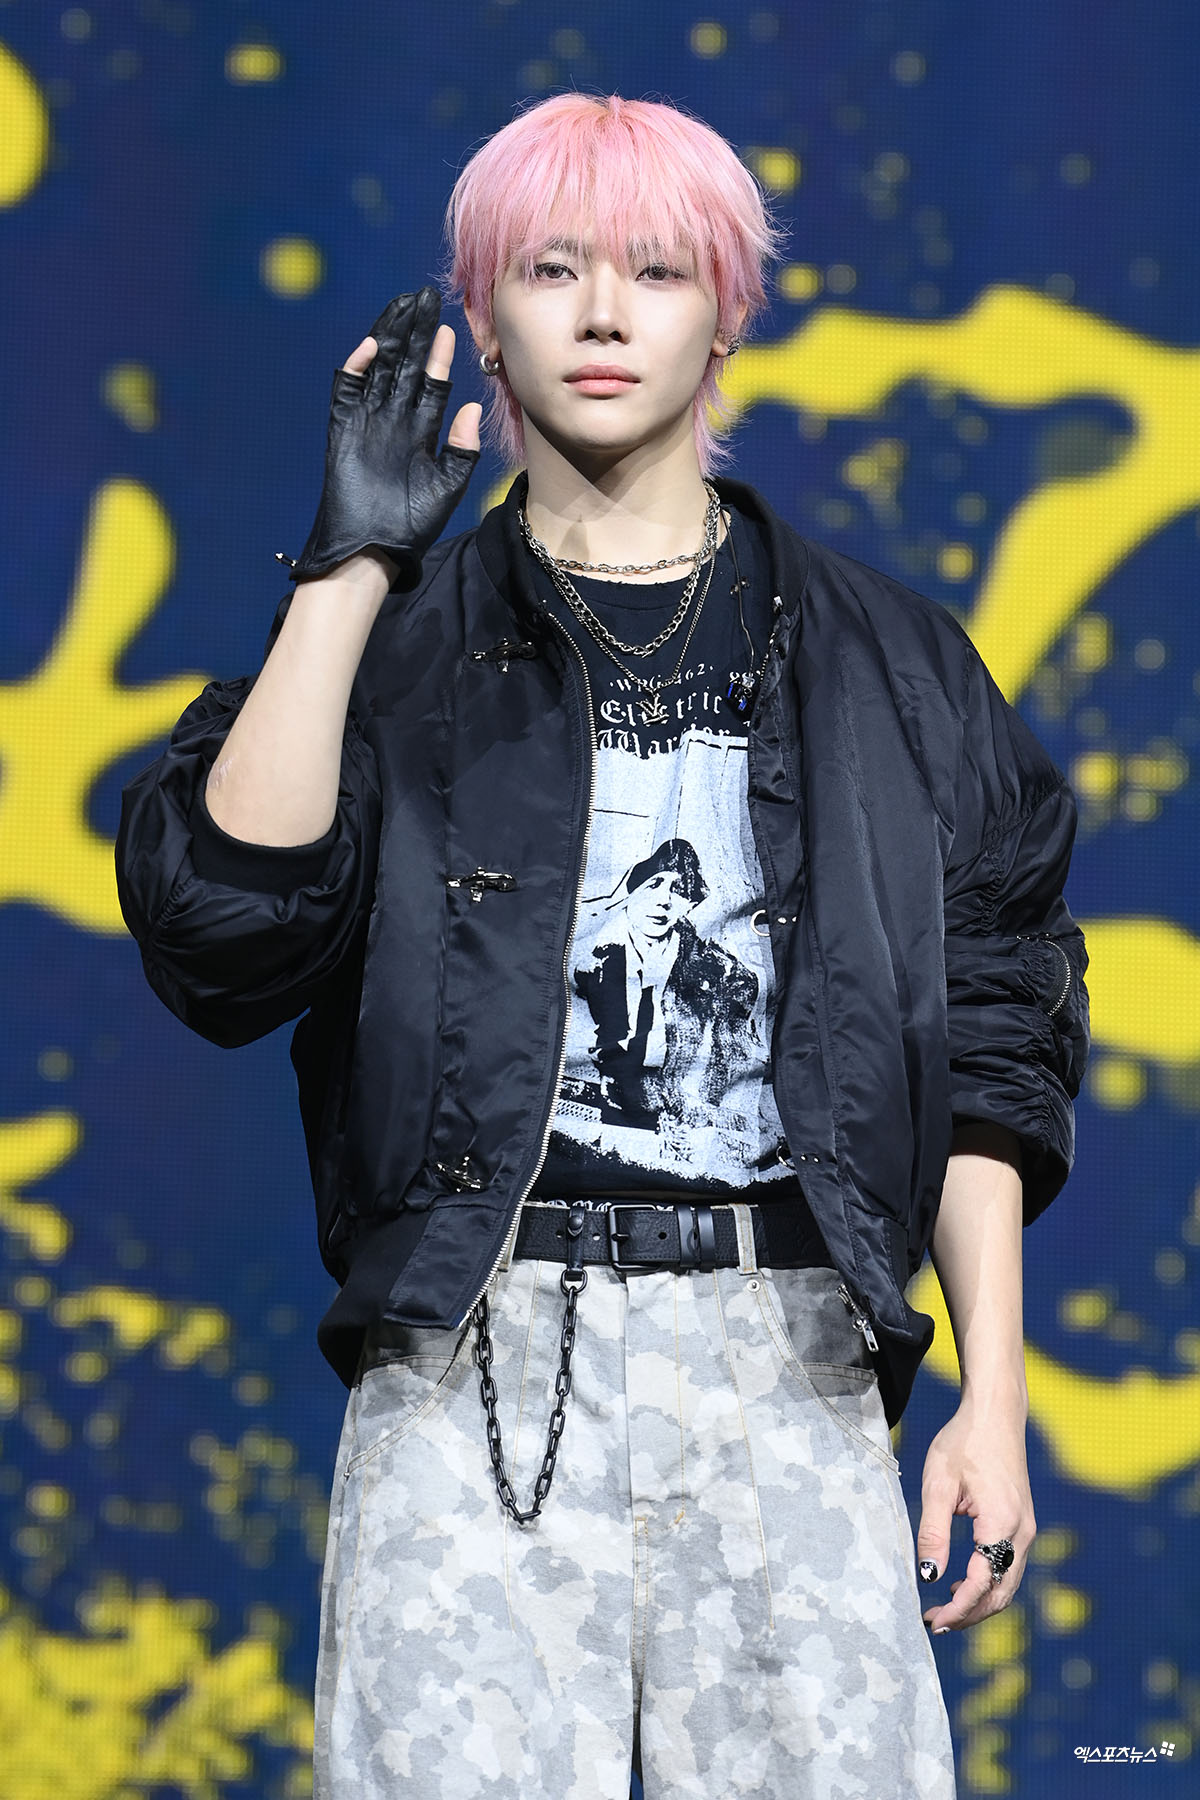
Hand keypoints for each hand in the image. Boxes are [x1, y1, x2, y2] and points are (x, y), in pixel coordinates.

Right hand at [291, 287, 482, 591]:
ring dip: (389, 337)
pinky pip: (348, 391)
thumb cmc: (412, 526)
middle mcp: (394, 420)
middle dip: (415, 332)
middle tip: (424, 296)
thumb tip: (471, 407)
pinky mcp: (342, 429)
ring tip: (400, 306)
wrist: (373, 550)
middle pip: (405, 365)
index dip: (440, 357)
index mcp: (420, 432)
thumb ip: (462, 449)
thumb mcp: (447, 486)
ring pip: (379, 368)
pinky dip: (357, 368)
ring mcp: (367, 422)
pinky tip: (372, 346)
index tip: (451, 328)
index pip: (431, 384)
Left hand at [916, 1398, 1034, 1631]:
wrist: (995, 1414)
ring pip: (1007, 1583)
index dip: (959, 1609)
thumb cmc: (963, 1443)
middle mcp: (1022, 1532)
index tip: (933, 1621)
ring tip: (944, 1608)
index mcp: (1002, 1523)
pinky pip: (1008, 1566)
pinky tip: (960, 1582)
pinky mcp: (1022, 1524)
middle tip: (936, 1622)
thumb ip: (933, 1532)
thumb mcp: (938, 1484)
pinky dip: (988, 1583)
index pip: (982, 1584)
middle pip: (1001, 1592)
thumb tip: (929, 1577)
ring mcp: (1026, 1529)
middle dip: (970, 1614)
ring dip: (979, 1601)